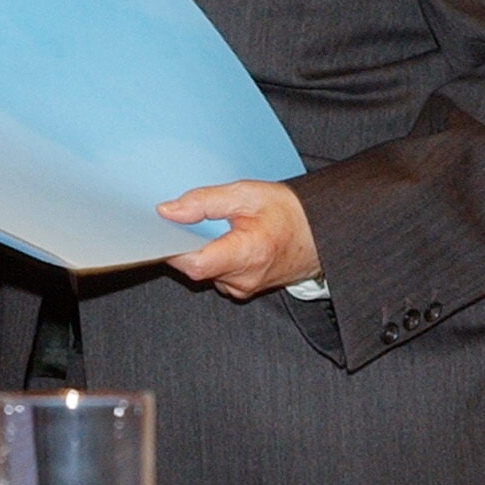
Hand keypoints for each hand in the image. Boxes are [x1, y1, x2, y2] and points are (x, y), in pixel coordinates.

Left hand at [158, 180, 319, 297]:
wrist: (321, 232)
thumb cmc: (289, 212)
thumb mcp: (245, 194)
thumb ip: (203, 202)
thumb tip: (167, 212)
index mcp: (247, 254)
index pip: (195, 264)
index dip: (173, 248)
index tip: (164, 230)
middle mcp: (245, 279)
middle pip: (196, 268)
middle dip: (186, 244)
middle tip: (191, 219)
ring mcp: (245, 288)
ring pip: (205, 272)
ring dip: (201, 251)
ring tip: (216, 228)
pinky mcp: (244, 290)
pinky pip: (216, 276)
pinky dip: (213, 258)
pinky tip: (223, 241)